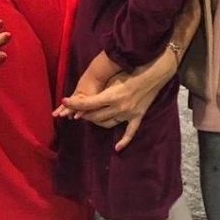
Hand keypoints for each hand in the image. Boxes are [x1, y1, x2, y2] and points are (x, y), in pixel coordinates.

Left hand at [59, 47, 177, 150]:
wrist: (155, 72)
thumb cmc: (133, 70)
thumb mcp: (115, 77)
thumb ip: (102, 89)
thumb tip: (88, 98)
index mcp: (112, 95)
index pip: (88, 103)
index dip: (74, 103)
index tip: (63, 101)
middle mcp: (119, 107)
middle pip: (95, 115)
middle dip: (83, 113)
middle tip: (76, 110)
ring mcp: (129, 113)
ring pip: (107, 123)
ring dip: (96, 121)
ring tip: (90, 118)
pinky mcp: (138, 116)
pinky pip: (130, 132)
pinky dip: (123, 141)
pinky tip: (117, 148)